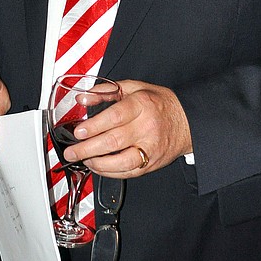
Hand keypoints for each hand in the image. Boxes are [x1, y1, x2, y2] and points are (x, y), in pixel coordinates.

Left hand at [65, 79, 191, 177]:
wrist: (188, 122)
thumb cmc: (159, 103)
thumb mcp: (135, 88)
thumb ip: (107, 91)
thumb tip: (83, 98)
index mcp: (142, 105)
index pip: (115, 117)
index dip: (94, 126)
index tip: (78, 132)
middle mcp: (147, 127)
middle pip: (114, 141)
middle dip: (88, 148)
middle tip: (72, 151)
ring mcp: (150, 148)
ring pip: (121, 161)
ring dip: (98, 163)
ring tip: (83, 159)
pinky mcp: (152, 163)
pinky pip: (128, 172)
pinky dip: (110, 172)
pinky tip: (98, 167)